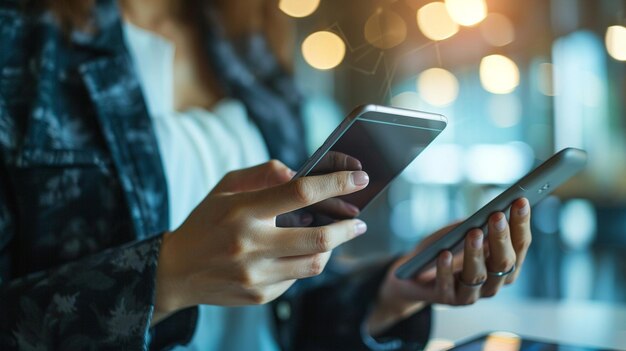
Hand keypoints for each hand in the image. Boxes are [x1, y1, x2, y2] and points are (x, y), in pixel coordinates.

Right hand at [153, 160, 369, 323]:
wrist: (175, 271)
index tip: (358, 178)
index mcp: (242, 211)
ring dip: (332, 247)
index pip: (300, 193)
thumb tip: (298, 173)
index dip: (335, 183)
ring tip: (336, 235)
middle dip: (348, 227)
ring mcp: (256, 274)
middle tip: (359, 220)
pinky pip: (297, 278)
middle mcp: (250, 245)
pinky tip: (299, 252)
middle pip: (318, 238)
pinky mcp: (259, 295)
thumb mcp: (225, 188)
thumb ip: (262, 175)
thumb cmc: (205, 223)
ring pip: (314, 263)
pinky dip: (305, 262)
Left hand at [367, 198, 531, 334]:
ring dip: (476, 253)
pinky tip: (444, 254)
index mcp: (503, 265)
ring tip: (473, 232)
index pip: (520, 245)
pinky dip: (446, 269)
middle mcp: (492, 283)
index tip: (520, 201)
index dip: (521, 224)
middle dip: (501, 237)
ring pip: (478, 275)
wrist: (413, 276)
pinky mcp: (446, 299)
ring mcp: (470, 294)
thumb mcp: (460, 234)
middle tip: (497, 216)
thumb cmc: (443, 249)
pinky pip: (447, 285)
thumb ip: (475, 225)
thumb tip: (490, 211)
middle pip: (504, 262)